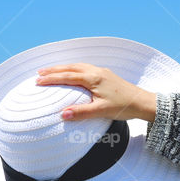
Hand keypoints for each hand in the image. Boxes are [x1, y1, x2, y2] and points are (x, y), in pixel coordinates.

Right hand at [34, 63, 156, 121]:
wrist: (142, 102)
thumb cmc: (123, 107)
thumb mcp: (101, 111)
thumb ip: (81, 112)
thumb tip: (62, 114)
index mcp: (93, 78)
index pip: (67, 76)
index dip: (51, 78)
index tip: (37, 81)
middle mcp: (96, 72)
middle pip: (70, 67)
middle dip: (54, 69)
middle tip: (39, 73)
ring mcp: (101, 72)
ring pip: (77, 66)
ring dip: (63, 68)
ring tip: (51, 71)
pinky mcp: (106, 75)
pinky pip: (85, 68)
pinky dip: (73, 69)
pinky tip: (72, 74)